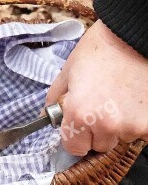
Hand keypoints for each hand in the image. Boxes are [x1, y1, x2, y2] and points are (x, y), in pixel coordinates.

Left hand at [46, 20, 147, 154]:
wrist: (131, 38)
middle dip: (95, 129)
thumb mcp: (68, 71)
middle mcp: (107, 126)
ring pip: (119, 137)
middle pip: (98, 144)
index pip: (73, 146)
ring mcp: (132, 127)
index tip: (75, 123)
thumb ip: (55, 97)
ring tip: (115, 96)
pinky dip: (133, 119)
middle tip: (97, 103)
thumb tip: (47, 115)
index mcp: (80, 113)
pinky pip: (137, 131)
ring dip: (116, 124)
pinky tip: (130, 98)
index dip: (72, 134)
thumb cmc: (98, 50)